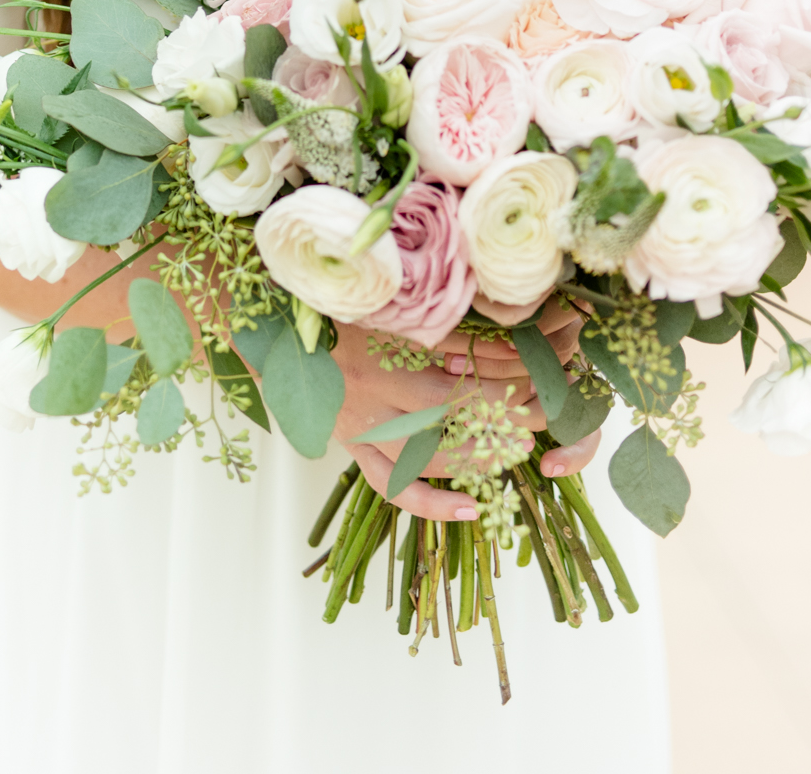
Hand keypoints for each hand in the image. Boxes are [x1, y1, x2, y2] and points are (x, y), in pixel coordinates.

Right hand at [331, 302, 599, 524]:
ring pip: (426, 458)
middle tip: (540, 414)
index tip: (539, 374)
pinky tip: (469, 508)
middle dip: (500, 418)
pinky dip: (429, 503)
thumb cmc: (329, 304)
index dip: (503, 378)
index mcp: (380, 352)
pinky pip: (390, 485)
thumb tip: (490, 328)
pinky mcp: (349, 445)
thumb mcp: (378, 301)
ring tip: (516, 450)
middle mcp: (371, 396)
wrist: (270, 326)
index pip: (458, 372)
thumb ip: (426, 317)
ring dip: (476, 458)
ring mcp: (359, 427)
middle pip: (449, 418)